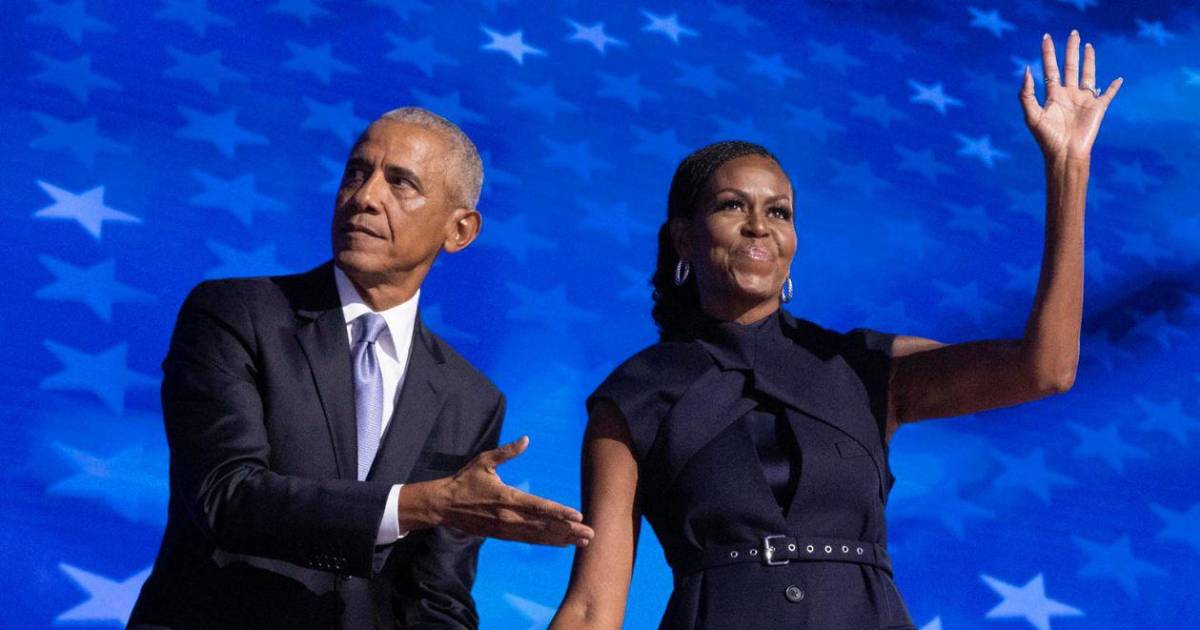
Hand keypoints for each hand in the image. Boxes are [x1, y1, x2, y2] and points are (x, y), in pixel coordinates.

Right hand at [401, 436, 594, 546]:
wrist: (442, 506)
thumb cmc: (464, 481)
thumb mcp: (484, 461)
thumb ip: (507, 452)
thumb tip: (526, 439)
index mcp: (506, 498)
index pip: (538, 507)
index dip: (559, 512)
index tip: (578, 516)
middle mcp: (509, 517)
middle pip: (544, 526)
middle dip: (569, 531)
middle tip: (591, 534)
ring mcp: (506, 529)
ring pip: (539, 536)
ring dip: (562, 539)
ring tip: (583, 542)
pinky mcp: (502, 535)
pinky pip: (529, 540)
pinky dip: (547, 542)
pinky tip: (562, 543)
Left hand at [1020, 30, 1122, 161]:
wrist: (1065, 154)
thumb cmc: (1047, 138)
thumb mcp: (1032, 115)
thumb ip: (1026, 94)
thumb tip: (1027, 70)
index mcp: (1053, 96)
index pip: (1050, 69)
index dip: (1048, 53)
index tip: (1046, 38)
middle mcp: (1068, 95)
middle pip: (1070, 67)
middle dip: (1070, 50)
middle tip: (1072, 32)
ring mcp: (1084, 100)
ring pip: (1088, 74)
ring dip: (1089, 60)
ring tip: (1087, 45)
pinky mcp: (1098, 108)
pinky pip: (1109, 94)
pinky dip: (1114, 87)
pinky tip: (1119, 79)